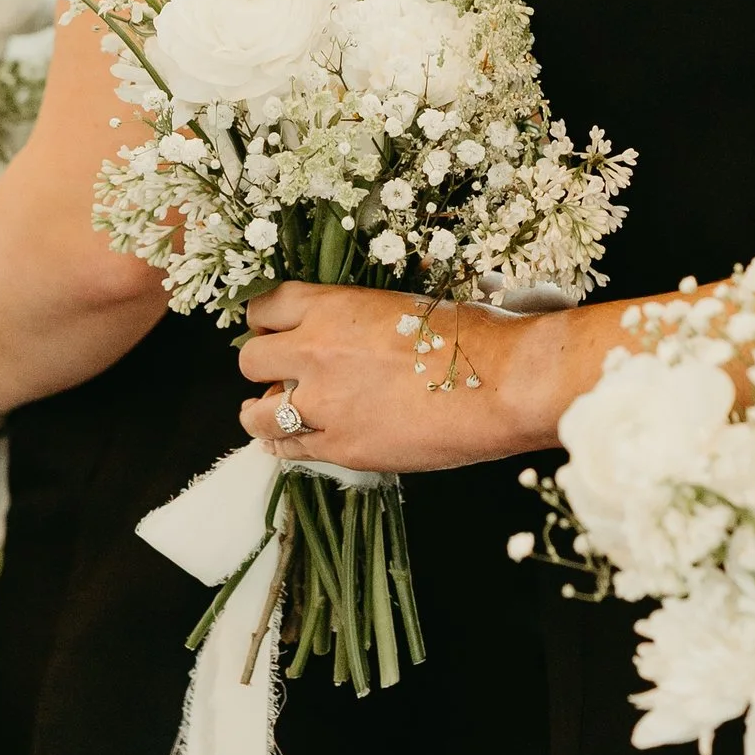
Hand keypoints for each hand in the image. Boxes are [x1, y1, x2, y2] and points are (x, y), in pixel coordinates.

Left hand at [236, 283, 547, 473]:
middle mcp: (315, 353)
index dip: (265, 321)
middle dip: (265, 366)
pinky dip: (287, 444)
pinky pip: (289, 449)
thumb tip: (353, 334)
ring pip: (256, 414)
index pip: (265, 308)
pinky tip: (297, 440)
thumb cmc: (473, 334)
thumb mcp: (407, 305)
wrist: (503, 384)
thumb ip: (363, 318)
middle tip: (283, 374)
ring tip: (276, 414)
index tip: (273, 330)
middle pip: (251, 361)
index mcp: (332, 307)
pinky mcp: (343, 449)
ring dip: (263, 411)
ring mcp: (325, 405)